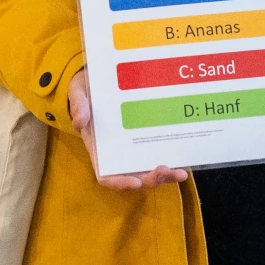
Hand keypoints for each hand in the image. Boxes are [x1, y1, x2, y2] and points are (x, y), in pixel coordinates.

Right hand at [68, 68, 187, 190]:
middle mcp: (117, 154)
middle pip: (134, 177)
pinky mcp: (146, 139)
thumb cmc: (87, 91)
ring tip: (181, 172)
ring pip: (149, 170)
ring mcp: (133, 148)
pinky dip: (172, 161)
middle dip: (151, 179)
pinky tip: (186, 161)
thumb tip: (79, 122)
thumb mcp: (78, 94)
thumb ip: (79, 106)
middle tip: (166, 171)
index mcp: (99, 149)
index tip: (135, 182)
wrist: (99, 81)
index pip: (106, 175)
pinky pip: (159, 154)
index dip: (120, 182)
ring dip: (165, 176)